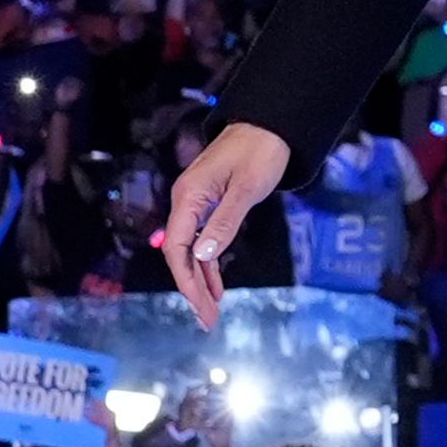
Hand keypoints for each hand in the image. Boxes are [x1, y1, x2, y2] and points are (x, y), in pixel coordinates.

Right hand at [165, 122, 290, 328]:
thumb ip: (225, 222)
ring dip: (201, 281)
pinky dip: (209, 264)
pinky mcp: (209, 205)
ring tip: (211, 311)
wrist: (269, 126)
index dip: (186, 280)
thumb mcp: (246, 189)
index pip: (176, 247)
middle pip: (181, 254)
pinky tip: (216, 286)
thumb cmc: (259, 152)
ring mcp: (196, 204)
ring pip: (192, 250)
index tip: (199, 305)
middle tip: (207, 320)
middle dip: (192, 288)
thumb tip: (205, 255)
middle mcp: (186, 201)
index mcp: (189, 197)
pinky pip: (203, 240)